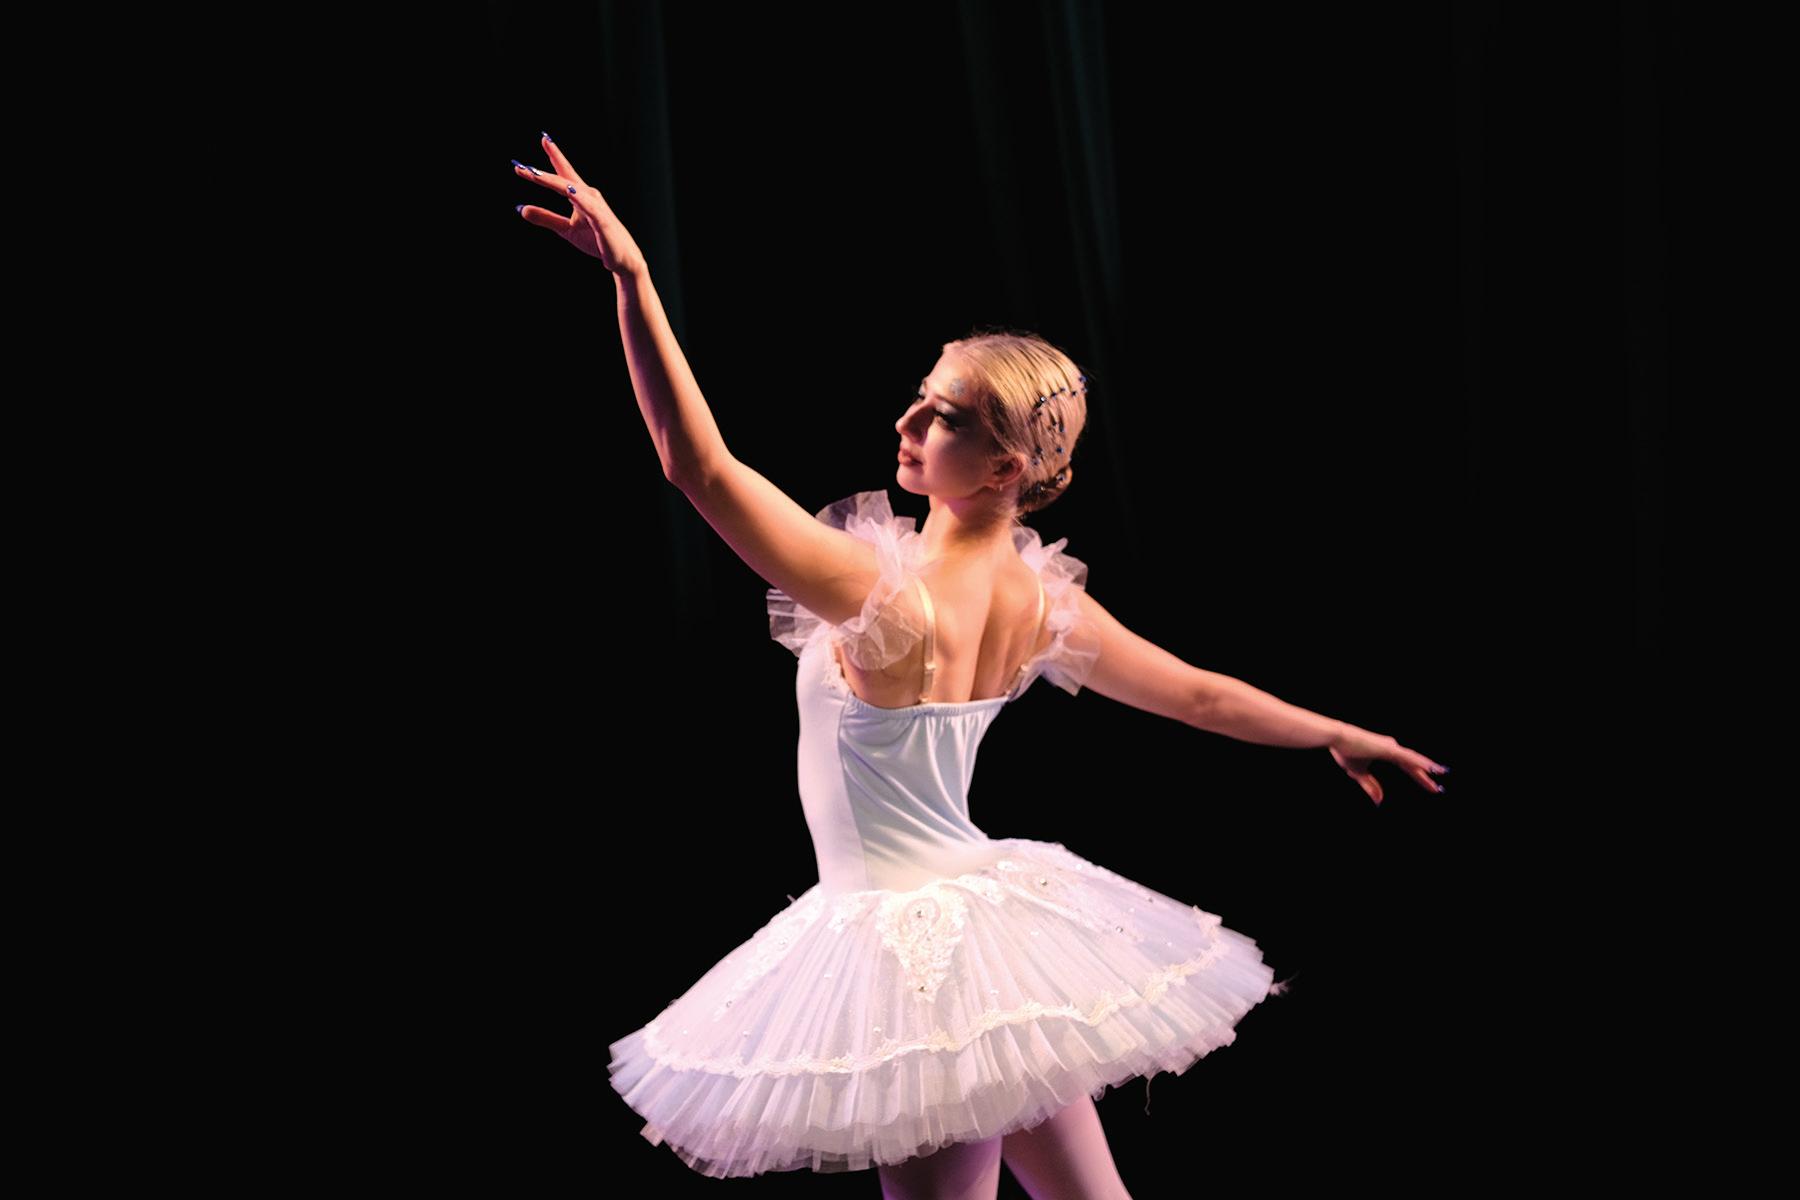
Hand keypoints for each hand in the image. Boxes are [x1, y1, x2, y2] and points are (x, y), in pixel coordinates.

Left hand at [512, 133, 646, 276]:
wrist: (622, 259)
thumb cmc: (597, 240)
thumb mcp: (565, 229)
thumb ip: (545, 218)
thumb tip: (521, 209)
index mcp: (581, 195)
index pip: (564, 173)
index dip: (554, 156)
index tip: (543, 139)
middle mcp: (588, 196)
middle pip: (563, 179)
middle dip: (542, 172)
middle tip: (521, 166)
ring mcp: (596, 207)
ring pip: (571, 190)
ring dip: (553, 181)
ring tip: (535, 175)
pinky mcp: (602, 221)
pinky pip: (589, 207)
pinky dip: (578, 197)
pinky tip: (568, 190)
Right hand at [1328, 726, 1447, 805]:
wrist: (1336, 738)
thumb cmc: (1345, 751)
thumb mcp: (1357, 773)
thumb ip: (1370, 786)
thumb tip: (1379, 801)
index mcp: (1387, 752)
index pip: (1408, 767)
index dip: (1419, 777)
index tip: (1431, 787)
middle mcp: (1392, 748)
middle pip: (1414, 765)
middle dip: (1426, 777)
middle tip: (1439, 790)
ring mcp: (1391, 747)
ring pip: (1414, 759)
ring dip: (1429, 767)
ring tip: (1443, 773)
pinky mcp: (1388, 749)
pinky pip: (1408, 757)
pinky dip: (1420, 763)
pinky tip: (1431, 768)